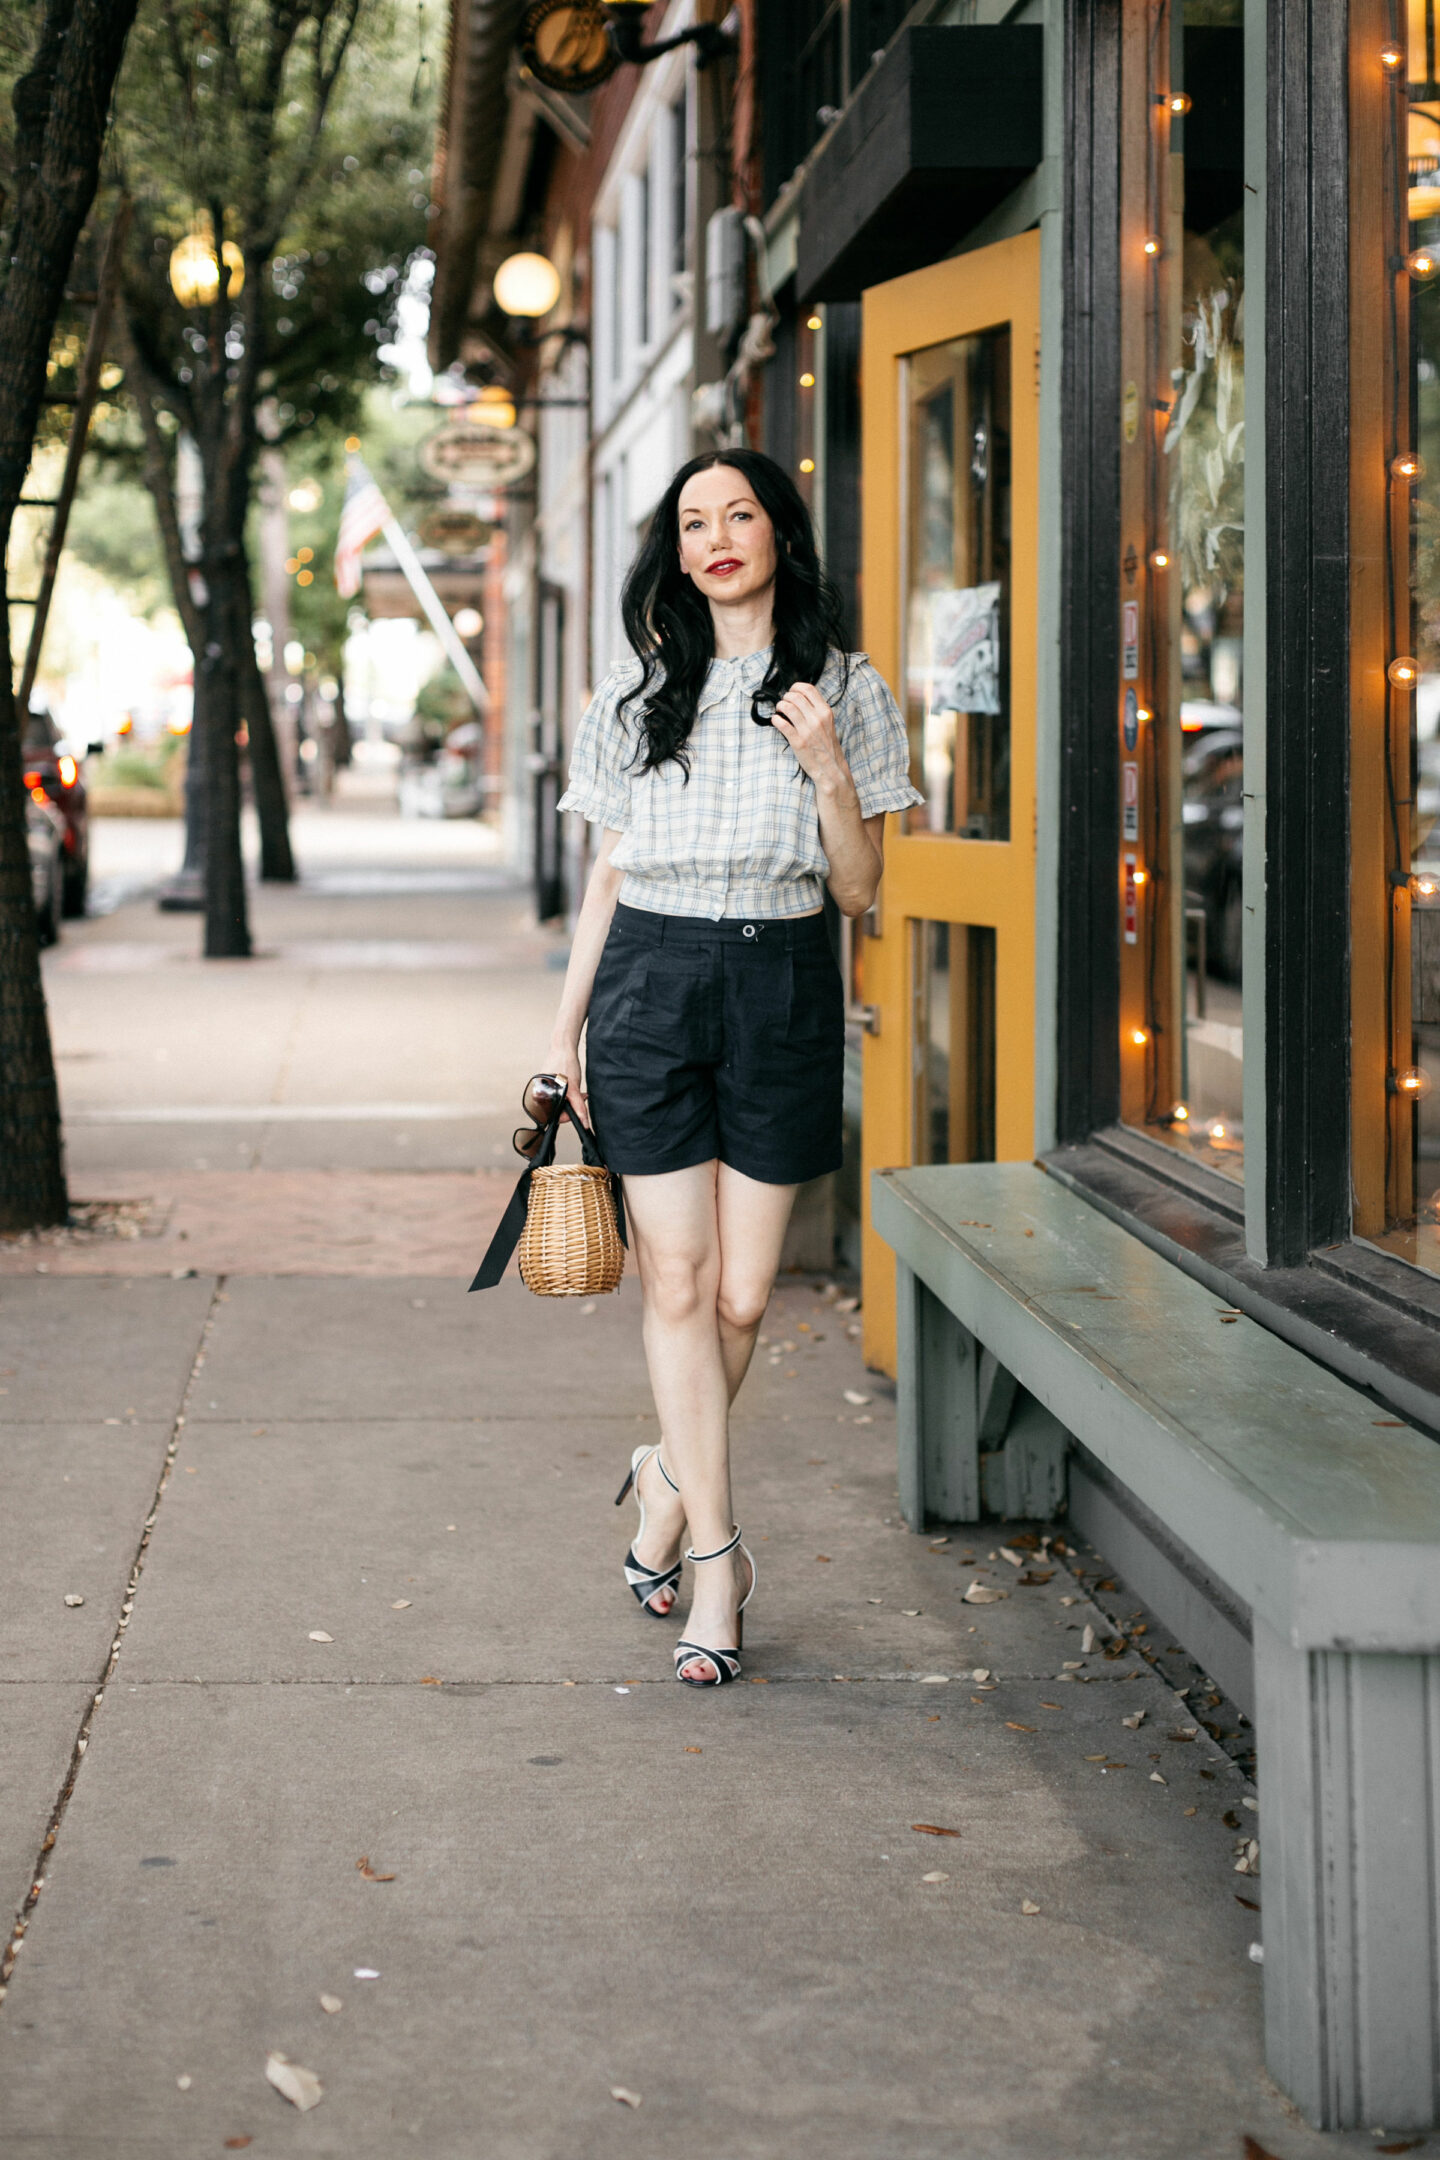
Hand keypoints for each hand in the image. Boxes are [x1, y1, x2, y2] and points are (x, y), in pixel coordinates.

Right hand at [545, 1040, 588, 1126]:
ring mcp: (543, 1089)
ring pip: (559, 1104)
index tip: (578, 1113)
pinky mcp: (549, 1085)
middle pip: (556, 1111)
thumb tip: (584, 1123)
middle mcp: (539, 1094)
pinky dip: (568, 1095)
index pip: (552, 1117)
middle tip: (581, 1098)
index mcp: (538, 1097)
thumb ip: (578, 1107)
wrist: (564, 1048)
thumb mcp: (573, 1089)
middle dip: (570, 1107)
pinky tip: (573, 1088)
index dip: (567, 1117)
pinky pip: (559, 1096)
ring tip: (578, 1092)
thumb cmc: (564, 1064)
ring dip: (571, 1101)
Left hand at [771, 681, 853, 796]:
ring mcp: (807, 730)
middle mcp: (817, 718)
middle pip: (796, 696)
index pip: (808, 689)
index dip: (796, 687)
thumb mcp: (828, 723)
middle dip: (786, 697)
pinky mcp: (798, 741)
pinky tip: (775, 720)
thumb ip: (817, 710)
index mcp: (825, 712)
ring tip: (779, 710)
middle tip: (783, 703)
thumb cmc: (827, 746)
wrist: (830, 768)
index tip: (791, 691)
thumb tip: (800, 699)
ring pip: (788, 707)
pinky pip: (782, 724)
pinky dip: (775, 720)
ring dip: (780, 706)